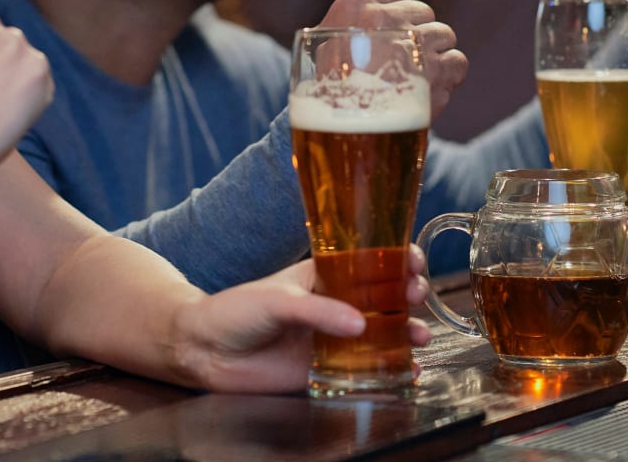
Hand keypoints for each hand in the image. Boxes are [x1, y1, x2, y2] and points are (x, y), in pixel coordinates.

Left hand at [169, 245, 433, 392]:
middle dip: (408, 293)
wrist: (206, 352)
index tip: (413, 260)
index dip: (395, 257)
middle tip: (417, 294)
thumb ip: (317, 311)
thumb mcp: (276, 301)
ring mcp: (333, 337)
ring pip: (382, 331)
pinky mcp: (328, 369)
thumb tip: (359, 323)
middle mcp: (334, 304)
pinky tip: (409, 369)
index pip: (367, 260)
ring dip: (407, 330)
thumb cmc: (234, 311)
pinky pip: (367, 368)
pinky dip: (392, 368)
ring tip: (420, 334)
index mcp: (322, 275)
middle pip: (383, 296)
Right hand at [320, 0, 465, 119]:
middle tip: (406, 59)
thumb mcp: (326, 47)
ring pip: (445, 34)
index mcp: (355, 6)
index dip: (400, 15)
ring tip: (419, 74)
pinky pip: (458, 60)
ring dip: (436, 54)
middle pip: (424, 12)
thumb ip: (352, 25)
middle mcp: (386, 18)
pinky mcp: (436, 71)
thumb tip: (380, 17)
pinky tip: (434, 86)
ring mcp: (413, 43)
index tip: (394, 33)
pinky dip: (451, 74)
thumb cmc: (330, 91)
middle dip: (419, 34)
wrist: (340, 132)